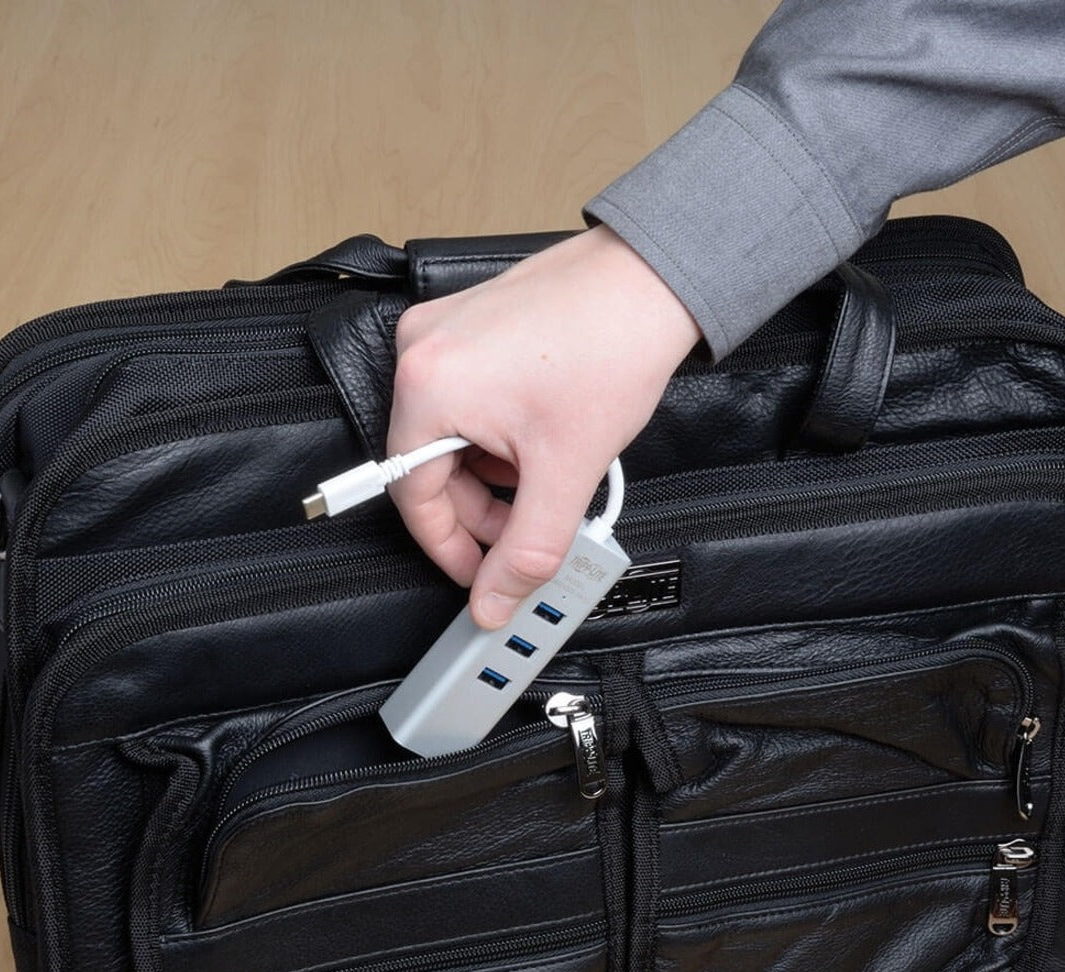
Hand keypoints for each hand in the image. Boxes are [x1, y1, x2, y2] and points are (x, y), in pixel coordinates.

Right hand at [385, 225, 701, 627]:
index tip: (479, 574)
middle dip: (481, 509)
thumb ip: (526, 551)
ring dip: (492, 473)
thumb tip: (494, 599)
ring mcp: (441, 332)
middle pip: (429, 468)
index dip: (450, 550)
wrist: (651, 280)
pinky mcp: (465, 323)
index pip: (413, 499)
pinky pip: (463, 401)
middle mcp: (420, 351)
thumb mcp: (565, 472)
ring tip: (545, 470)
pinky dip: (497, 434)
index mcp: (427, 387)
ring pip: (449, 437)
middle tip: (522, 531)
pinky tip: (538, 436)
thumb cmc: (611, 346)